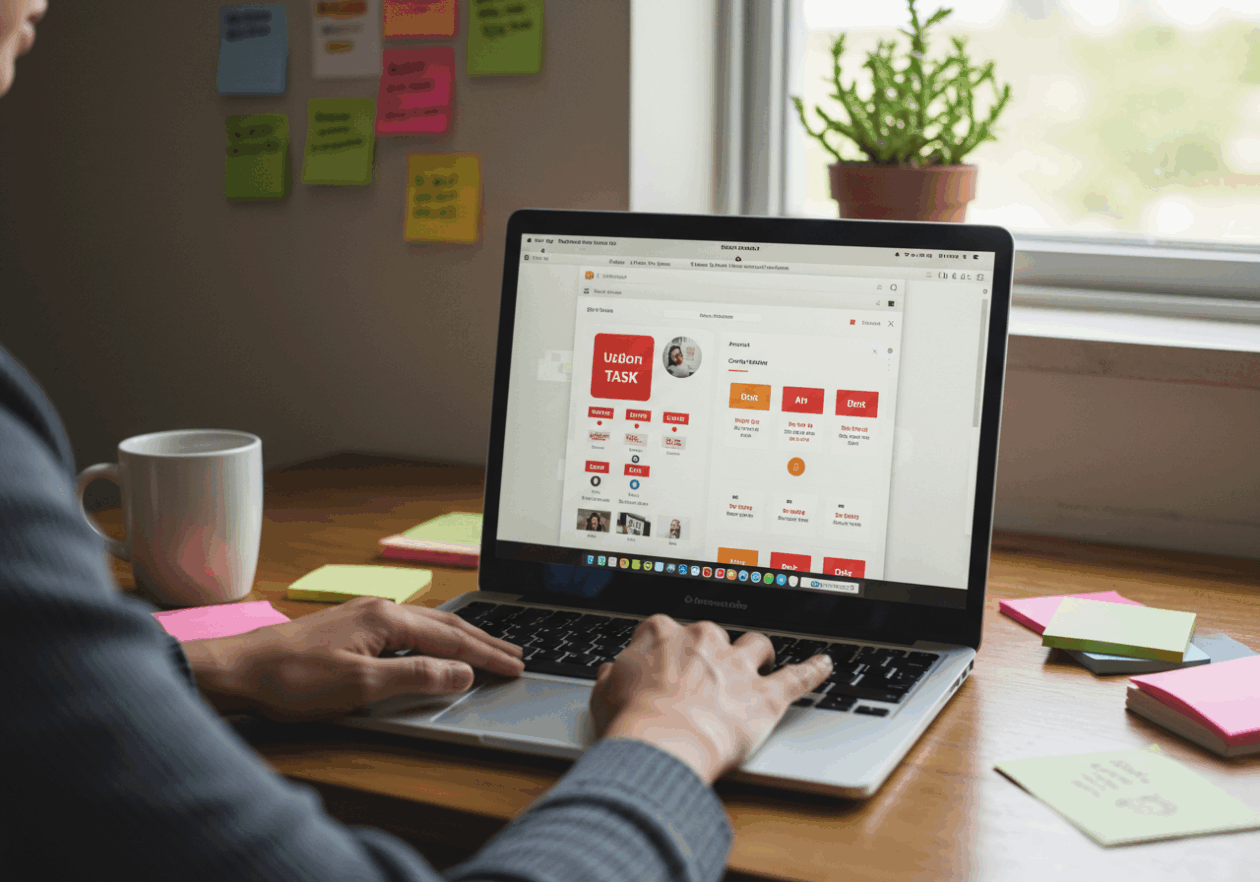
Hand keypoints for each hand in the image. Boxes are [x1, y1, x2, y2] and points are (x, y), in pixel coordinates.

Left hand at [181, 597, 524, 720]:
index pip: (452, 639)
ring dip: (462, 638)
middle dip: (484, 640)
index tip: (515, 667)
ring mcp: (364, 616)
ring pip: (428, 625)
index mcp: (387, 619)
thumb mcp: (361, 686)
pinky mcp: (350, 628)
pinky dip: (435, 639)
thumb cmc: (291, 681)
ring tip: (488, 648)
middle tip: (516, 654)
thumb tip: (462, 673)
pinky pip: (408, 629)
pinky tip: (436, 645)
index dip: (487, 655)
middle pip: (445, 625)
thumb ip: (416, 677)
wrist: (237, 671)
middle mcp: (380, 610)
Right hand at [590, 615, 831, 783]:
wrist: (662, 744)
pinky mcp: (765, 695)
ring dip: (759, 653)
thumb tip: (612, 673)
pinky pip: (798, 677)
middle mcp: (704, 640)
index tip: (665, 661)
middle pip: (714, 634)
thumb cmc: (631, 722)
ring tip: (762, 659)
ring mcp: (737, 665)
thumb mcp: (603, 694)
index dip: (667, 647)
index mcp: (662, 633)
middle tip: (706, 674)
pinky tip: (824, 664)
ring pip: (757, 645)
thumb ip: (612, 676)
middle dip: (712, 651)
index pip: (665, 628)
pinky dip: (814, 670)